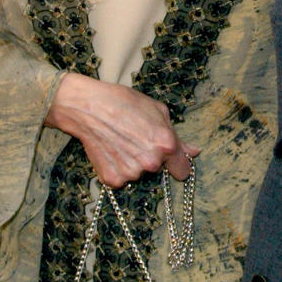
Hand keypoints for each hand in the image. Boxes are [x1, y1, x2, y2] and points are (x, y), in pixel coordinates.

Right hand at [45, 73, 198, 186]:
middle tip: (135, 138)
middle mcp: (150, 162)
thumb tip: (194, 152)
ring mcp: (131, 173)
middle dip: (151, 157)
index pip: (183, 171)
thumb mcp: (157, 111)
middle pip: (157, 168)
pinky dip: (116, 167)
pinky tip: (110, 150)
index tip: (174, 162)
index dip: (178, 164)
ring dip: (132, 162)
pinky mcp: (112, 179)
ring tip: (120, 141)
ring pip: (138, 172)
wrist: (88, 107)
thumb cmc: (123, 102)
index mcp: (166, 144)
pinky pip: (121, 177)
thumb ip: (178, 136)